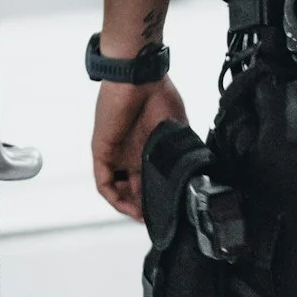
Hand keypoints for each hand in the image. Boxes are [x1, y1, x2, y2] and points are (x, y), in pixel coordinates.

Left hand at [91, 76, 187, 220]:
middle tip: (157, 219)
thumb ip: (180, 150)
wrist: (139, 77)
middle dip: (146, 206)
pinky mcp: (102, 152)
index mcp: (149, 148)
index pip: (152, 179)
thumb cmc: (158, 94)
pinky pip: (105, 183)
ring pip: (119, 190)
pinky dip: (115, 198)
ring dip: (130, 206)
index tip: (171, 208)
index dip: (160, 196)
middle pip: (135, 189)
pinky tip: (128, 206)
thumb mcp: (178, 128)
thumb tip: (194, 172)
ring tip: (144, 217)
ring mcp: (116, 154)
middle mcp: (131, 154)